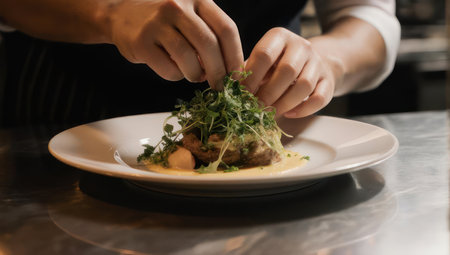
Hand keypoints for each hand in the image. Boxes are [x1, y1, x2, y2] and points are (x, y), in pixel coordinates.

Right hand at [108, 0, 243, 88]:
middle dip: (219, 72)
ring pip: (188, 59)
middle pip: (209, 45)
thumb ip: (210, 34)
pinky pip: (168, 69)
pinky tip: (175, 70)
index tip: (237, 75)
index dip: (235, 56)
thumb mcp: (190, 15)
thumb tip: (231, 70)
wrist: (121, 14)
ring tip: (195, 76)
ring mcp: (157, 23)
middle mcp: (177, 6)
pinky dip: (176, 76)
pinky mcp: (141, 42)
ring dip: (196, 75)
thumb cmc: (165, 21)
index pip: (226, 29)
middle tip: (220, 85)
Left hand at [243, 27, 339, 117]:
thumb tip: (231, 91)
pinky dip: (303, 109)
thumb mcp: (262, 61)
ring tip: (270, 114)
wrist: (313, 61)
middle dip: (268, 93)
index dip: (251, 77)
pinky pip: (319, 98)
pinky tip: (289, 114)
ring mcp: (317, 63)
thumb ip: (248, 72)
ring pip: (304, 85)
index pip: (264, 54)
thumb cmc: (277, 64)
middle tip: (256, 108)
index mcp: (279, 37)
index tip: (242, 94)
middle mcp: (301, 46)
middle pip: (287, 70)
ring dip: (285, 103)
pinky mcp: (328, 80)